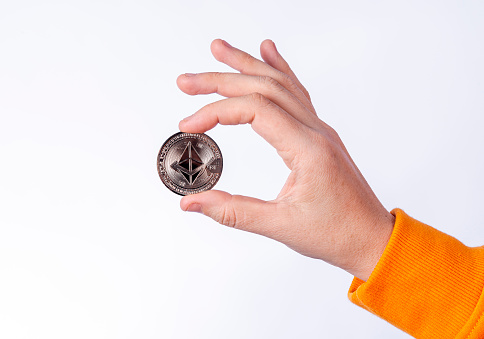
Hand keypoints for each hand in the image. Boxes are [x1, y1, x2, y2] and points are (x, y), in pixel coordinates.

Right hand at [177, 39, 394, 280]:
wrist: (371, 237)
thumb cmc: (337, 232)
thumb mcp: (281, 226)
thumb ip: (233, 212)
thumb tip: (193, 203)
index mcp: (308, 149)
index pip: (255, 111)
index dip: (217, 112)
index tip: (190, 124)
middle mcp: (315, 131)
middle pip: (264, 88)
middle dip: (221, 80)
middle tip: (188, 81)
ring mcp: (319, 129)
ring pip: (280, 83)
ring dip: (247, 65)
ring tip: (220, 50)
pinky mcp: (318, 135)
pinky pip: (297, 93)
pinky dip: (279, 69)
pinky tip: (268, 52)